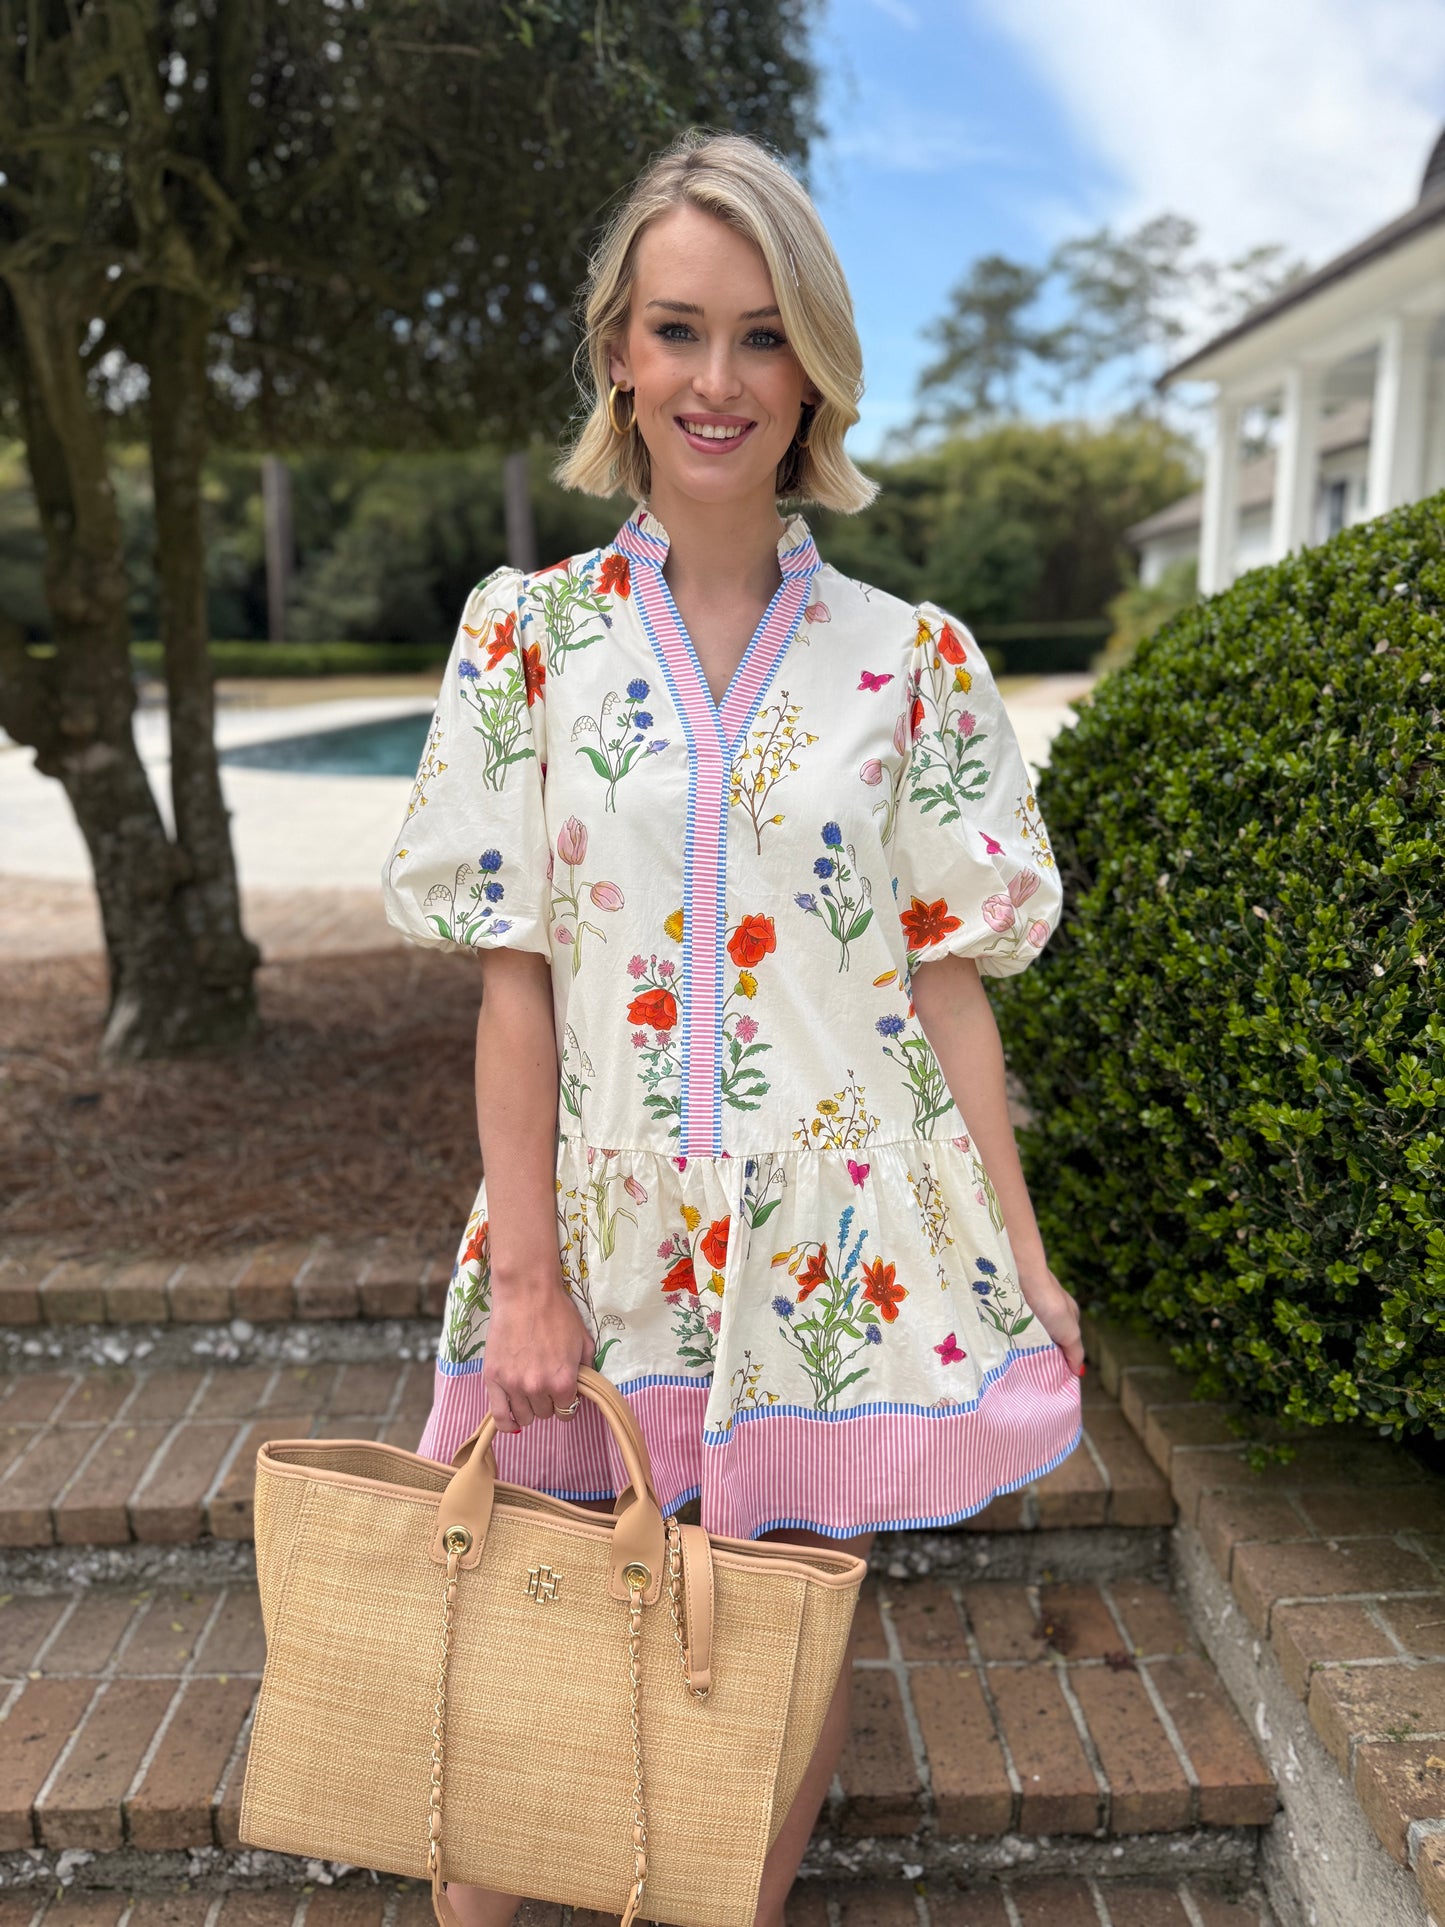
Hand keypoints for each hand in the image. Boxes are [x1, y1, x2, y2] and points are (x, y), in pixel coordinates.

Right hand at [482, 1269, 593, 1430]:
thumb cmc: (557, 1312)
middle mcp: (539, 1388)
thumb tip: (583, 1387)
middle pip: (544, 1414)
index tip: (562, 1393)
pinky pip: (499, 1416)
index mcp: (563, 1381)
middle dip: (547, 1402)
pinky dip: (506, 1422)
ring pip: (523, 1417)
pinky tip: (511, 1417)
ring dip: (528, 1408)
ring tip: (528, 1391)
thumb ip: (586, 1369)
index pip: (567, 1412)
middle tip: (544, 1382)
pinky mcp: (493, 1379)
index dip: (566, 1403)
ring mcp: (513, 1385)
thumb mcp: (583, 1341)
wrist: (526, 1293)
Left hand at [1017, 1262, 1084, 1375]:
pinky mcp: (1012, 1308)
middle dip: (1039, 1356)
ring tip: (1015, 1365)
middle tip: (1030, 1375)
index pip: (1066, 1346)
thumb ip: (1075, 1352)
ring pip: (1028, 1336)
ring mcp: (1029, 1310)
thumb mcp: (1070, 1332)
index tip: (1049, 1379)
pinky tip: (1005, 1348)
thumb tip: (1078, 1372)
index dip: (1060, 1362)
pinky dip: (1011, 1337)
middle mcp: (1048, 1314)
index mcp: (1067, 1318)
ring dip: (1023, 1348)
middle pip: (1046, 1342)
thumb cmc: (1050, 1303)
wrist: (1022, 1276)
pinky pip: (1012, 1328)